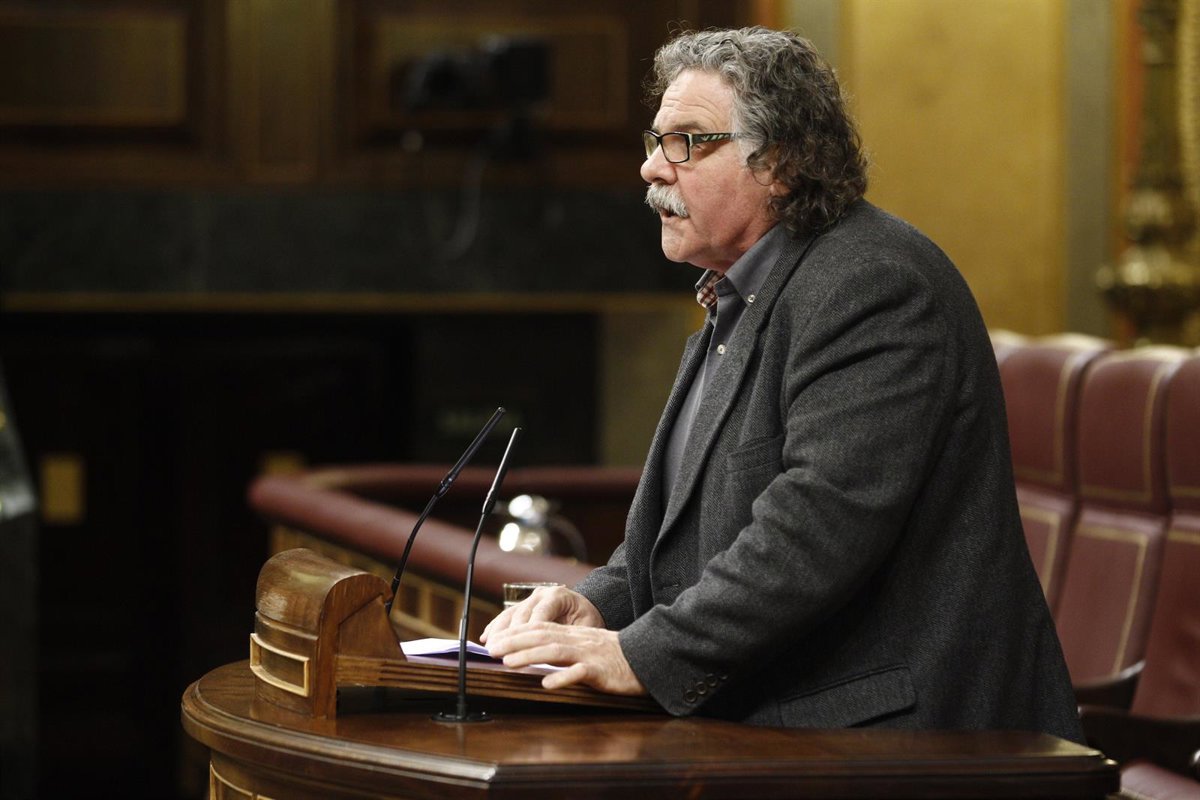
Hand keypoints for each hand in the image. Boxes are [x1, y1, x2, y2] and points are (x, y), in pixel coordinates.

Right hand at [479, 586, 603, 642]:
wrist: (588, 606)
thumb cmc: (589, 620)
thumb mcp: (586, 628)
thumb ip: (569, 637)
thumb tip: (552, 654)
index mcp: (558, 596)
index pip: (539, 616)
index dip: (527, 634)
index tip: (518, 651)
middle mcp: (542, 594)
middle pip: (520, 615)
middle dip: (508, 635)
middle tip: (497, 652)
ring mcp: (531, 598)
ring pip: (510, 614)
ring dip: (498, 632)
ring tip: (489, 648)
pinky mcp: (524, 605)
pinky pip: (506, 615)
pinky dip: (495, 626)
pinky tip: (485, 637)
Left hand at [485, 621, 646, 695]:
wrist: (647, 658)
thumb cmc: (614, 655)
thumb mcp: (586, 645)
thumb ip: (563, 646)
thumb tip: (533, 653)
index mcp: (573, 634)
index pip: (539, 629)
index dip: (515, 634)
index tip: (494, 640)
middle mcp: (578, 640)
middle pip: (542, 636)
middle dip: (514, 642)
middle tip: (491, 650)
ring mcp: (589, 654)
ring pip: (556, 651)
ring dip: (530, 657)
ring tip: (508, 663)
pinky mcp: (601, 671)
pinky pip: (581, 672)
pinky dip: (563, 677)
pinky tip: (547, 683)